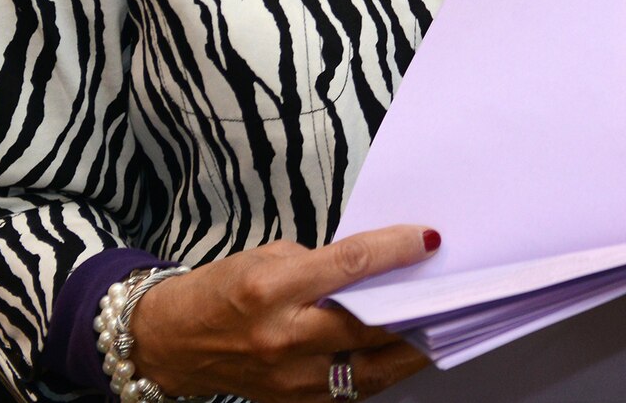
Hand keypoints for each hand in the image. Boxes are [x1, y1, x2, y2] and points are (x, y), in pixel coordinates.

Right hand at [129, 225, 438, 401]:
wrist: (171, 341)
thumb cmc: (221, 290)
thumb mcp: (268, 257)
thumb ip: (324, 263)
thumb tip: (380, 264)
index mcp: (271, 290)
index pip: (349, 266)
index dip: (395, 250)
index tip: (428, 239)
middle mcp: (282, 338)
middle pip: (367, 323)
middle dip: (415, 303)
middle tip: (454, 287)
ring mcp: (288, 378)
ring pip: (370, 367)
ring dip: (411, 347)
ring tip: (444, 324)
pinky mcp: (292, 402)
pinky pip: (352, 390)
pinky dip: (383, 371)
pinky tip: (406, 353)